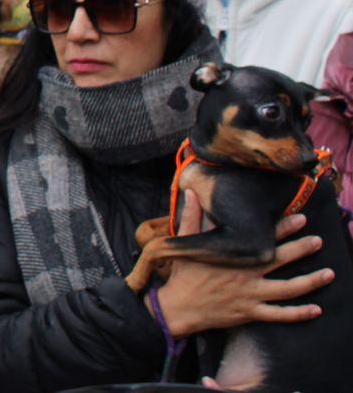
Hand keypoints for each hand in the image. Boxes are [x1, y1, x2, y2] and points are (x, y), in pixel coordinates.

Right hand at [152, 192, 331, 339]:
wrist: (178, 307)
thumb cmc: (183, 275)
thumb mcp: (184, 244)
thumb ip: (190, 218)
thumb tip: (189, 193)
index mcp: (233, 255)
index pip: (262, 237)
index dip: (283, 227)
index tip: (300, 218)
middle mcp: (246, 273)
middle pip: (280, 260)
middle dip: (302, 248)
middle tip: (318, 241)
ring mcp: (251, 295)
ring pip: (287, 289)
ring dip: (310, 281)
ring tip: (330, 274)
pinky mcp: (251, 313)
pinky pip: (279, 315)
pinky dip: (299, 313)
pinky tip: (317, 310)